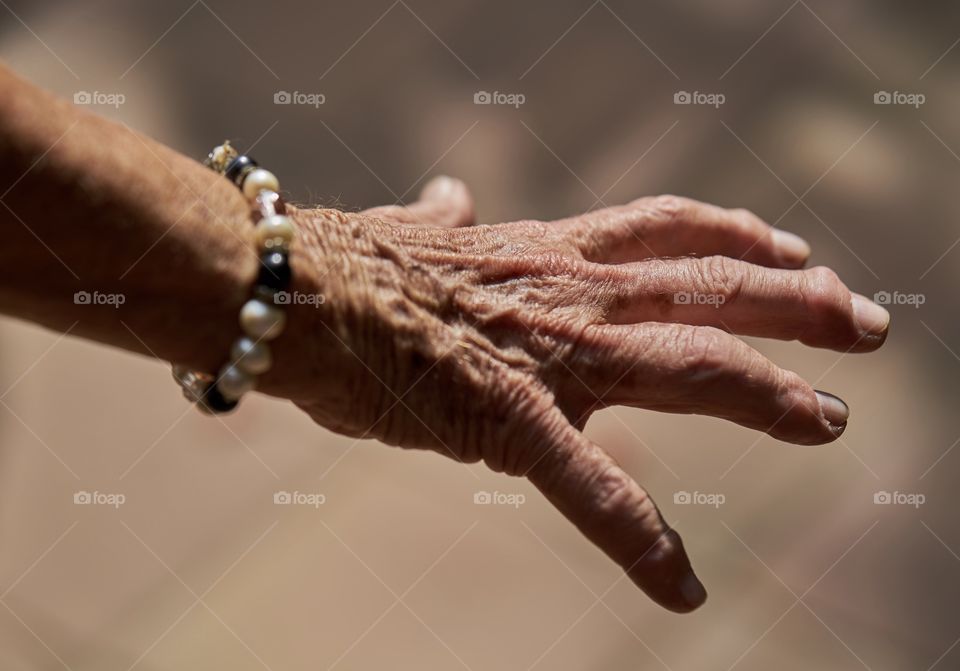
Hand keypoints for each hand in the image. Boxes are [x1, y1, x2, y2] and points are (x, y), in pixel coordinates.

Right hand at [278, 183, 888, 612]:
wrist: (296, 289)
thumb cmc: (350, 262)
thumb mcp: (418, 227)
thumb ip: (450, 215)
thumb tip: (452, 191)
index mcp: (550, 250)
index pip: (669, 229)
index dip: (739, 236)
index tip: (792, 251)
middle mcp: (570, 291)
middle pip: (711, 286)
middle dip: (799, 302)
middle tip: (867, 323)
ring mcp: (550, 355)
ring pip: (691, 366)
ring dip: (769, 394)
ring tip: (828, 420)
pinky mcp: (509, 420)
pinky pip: (590, 487)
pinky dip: (640, 541)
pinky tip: (682, 591)